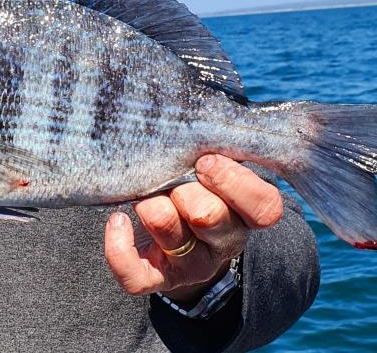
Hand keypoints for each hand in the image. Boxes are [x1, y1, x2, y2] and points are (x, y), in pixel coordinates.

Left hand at [104, 154, 282, 300]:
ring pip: (177, 242)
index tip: (205, 160)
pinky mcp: (157, 276)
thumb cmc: (196, 175)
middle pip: (212, 220)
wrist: (178, 224)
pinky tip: (117, 221)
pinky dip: (121, 251)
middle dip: (187, 193)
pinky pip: (137, 277)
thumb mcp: (214, 156)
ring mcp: (191, 262)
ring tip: (144, 196)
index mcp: (245, 209)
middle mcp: (224, 239)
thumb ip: (216, 137)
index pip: (264, 206)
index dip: (234, 182)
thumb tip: (198, 105)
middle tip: (173, 178)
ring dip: (156, 212)